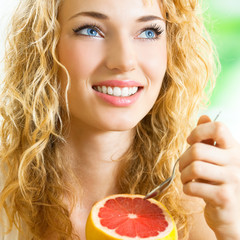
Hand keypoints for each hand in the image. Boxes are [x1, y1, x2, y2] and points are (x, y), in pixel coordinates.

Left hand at [179, 115, 239, 239]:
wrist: (231, 212)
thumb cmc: (218, 180)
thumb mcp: (215, 157)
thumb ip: (209, 138)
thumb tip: (204, 116)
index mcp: (234, 148)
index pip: (218, 128)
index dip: (199, 131)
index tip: (190, 141)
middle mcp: (236, 161)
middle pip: (197, 150)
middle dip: (183, 159)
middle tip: (183, 167)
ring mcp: (232, 180)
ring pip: (194, 167)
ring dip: (183, 174)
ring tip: (186, 178)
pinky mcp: (224, 197)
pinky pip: (193, 187)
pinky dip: (186, 188)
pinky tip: (190, 189)